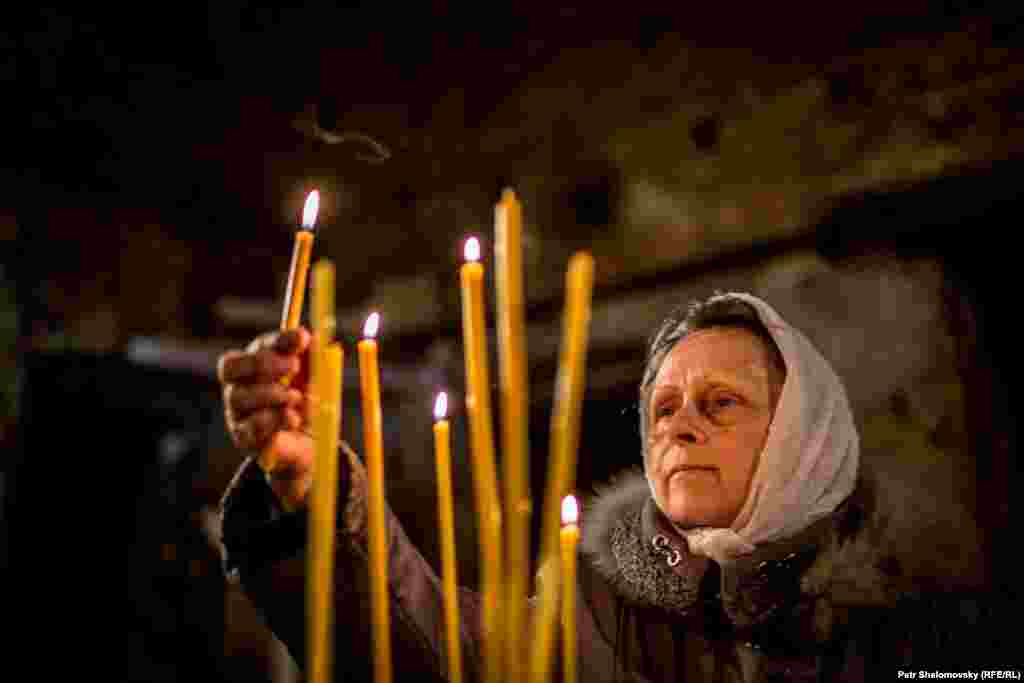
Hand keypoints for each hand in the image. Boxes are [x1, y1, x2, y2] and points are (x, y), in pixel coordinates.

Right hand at [217, 328, 314, 507]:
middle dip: (265, 363)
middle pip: (230, 366)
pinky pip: (249, 427)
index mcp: (256, 366)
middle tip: (294, 366)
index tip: (303, 339)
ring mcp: (237, 414)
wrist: (311, 446)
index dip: (277, 340)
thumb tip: (316, 336)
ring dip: (271, 394)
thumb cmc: (308, 404)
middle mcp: (239, 386)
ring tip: (296, 398)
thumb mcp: (315, 378)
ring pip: (238, 396)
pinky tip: (293, 419)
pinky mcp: (244, 440)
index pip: (256, 346)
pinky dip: (274, 420)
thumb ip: (313, 357)